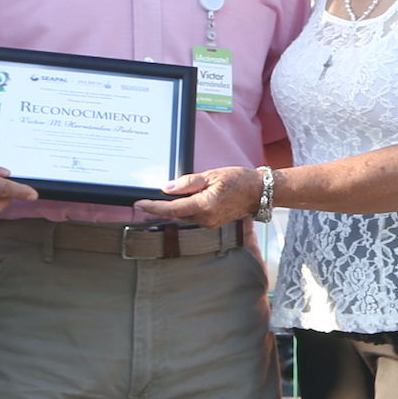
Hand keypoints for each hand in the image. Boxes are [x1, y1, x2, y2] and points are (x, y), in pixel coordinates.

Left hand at [134, 166, 257, 228]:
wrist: (259, 192)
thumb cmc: (239, 180)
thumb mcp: (212, 175)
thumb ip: (188, 182)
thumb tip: (167, 188)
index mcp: (205, 205)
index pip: (172, 208)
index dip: (153, 207)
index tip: (138, 204)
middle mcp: (206, 218)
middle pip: (175, 213)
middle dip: (161, 206)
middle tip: (146, 197)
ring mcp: (210, 223)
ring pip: (184, 215)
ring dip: (174, 207)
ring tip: (169, 195)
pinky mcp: (212, 223)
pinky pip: (193, 215)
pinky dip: (186, 208)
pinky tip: (186, 198)